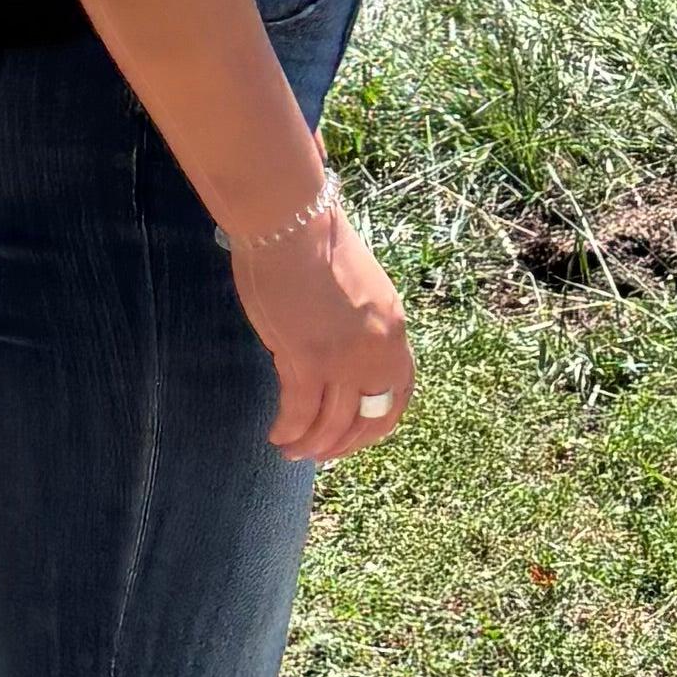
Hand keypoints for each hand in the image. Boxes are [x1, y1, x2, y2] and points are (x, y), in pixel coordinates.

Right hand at [236, 192, 414, 464]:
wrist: (291, 221)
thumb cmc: (313, 241)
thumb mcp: (357, 287)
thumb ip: (358, 323)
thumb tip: (340, 349)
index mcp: (394, 329)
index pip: (399, 393)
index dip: (378, 423)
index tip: (357, 435)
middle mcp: (378, 351)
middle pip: (370, 418)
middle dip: (345, 444)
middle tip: (322, 454)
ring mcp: (345, 359)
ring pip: (334, 424)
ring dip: (313, 445)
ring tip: (292, 452)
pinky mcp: (308, 360)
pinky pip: (301, 413)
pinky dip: (290, 430)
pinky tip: (277, 435)